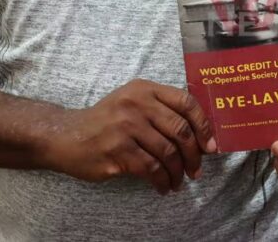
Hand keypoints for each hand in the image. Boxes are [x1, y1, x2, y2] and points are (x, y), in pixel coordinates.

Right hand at [44, 79, 216, 193]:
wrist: (66, 136)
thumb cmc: (106, 120)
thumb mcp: (132, 102)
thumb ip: (160, 109)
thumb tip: (199, 134)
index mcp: (145, 89)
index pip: (186, 102)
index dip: (204, 125)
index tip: (211, 145)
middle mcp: (137, 104)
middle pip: (180, 130)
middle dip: (194, 154)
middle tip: (197, 169)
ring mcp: (126, 127)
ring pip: (168, 152)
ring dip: (178, 172)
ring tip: (179, 181)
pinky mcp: (118, 150)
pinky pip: (151, 169)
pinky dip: (162, 181)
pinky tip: (163, 187)